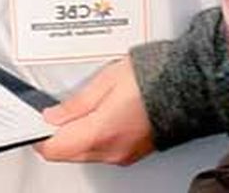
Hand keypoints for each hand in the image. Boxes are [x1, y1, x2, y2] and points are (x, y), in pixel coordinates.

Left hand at [37, 57, 155, 164]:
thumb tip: (53, 116)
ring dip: (78, 135)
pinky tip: (103, 116)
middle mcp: (111, 150)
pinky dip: (96, 137)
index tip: (39, 121)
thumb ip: (76, 103)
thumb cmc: (155, 75)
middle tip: (59, 112)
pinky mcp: (133, 152)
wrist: (189, 84)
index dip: (40, 135)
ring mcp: (123, 154)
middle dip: (59, 135)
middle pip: (68, 153)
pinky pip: (104, 151)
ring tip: (87, 108)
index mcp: (100, 132)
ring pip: (85, 153)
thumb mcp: (107, 79)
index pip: (54, 149)